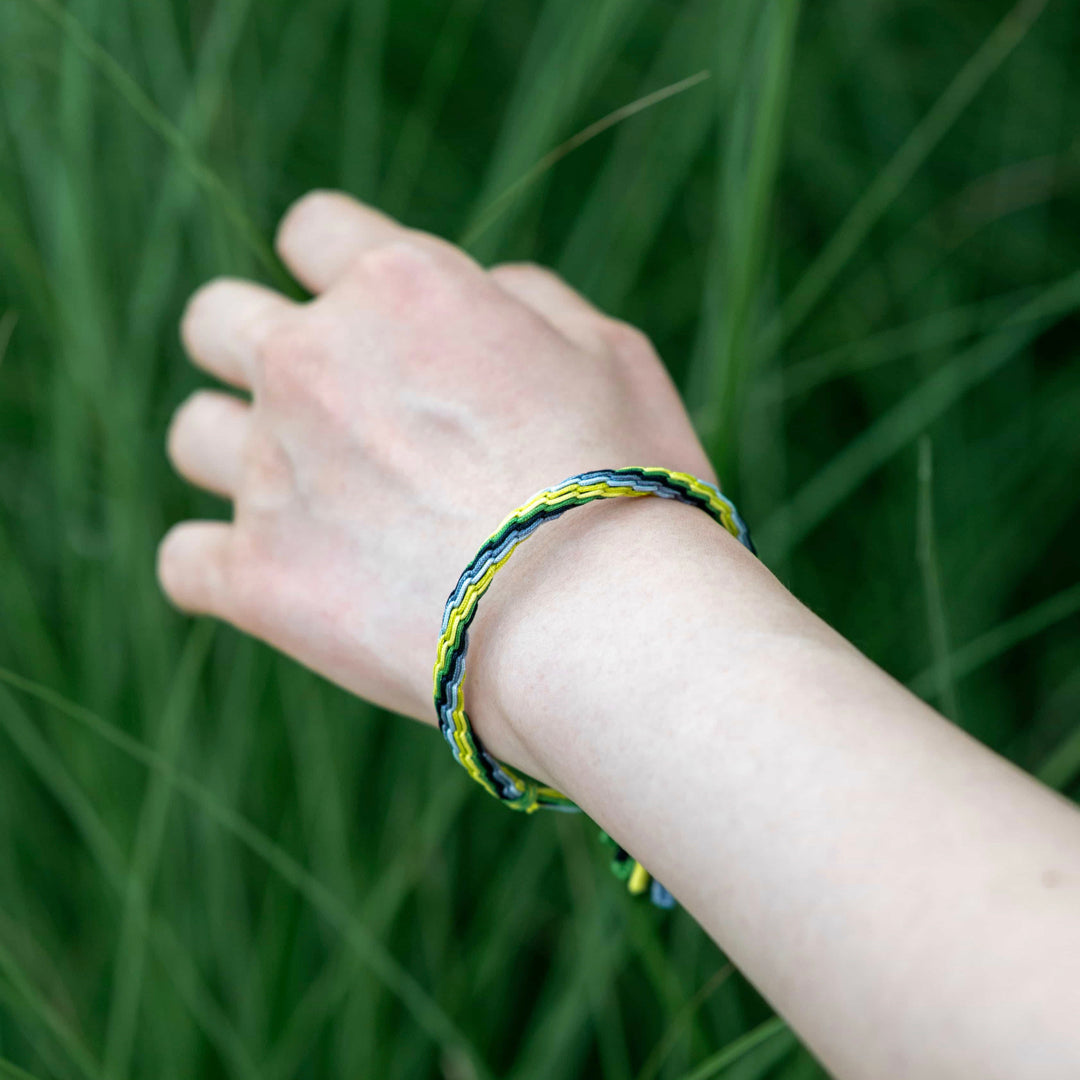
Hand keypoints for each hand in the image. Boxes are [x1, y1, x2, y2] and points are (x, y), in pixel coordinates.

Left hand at [159, 191, 713, 723]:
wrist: (601, 628)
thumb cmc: (625, 484)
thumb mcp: (610, 352)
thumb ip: (526, 298)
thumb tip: (478, 289)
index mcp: (399, 286)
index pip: (312, 228)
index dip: (338, 267)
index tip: (368, 318)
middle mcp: (313, 361)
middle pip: (214, 321)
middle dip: (256, 349)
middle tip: (324, 409)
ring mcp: (273, 471)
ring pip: (192, 435)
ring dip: (238, 456)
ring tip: (313, 503)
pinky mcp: (256, 578)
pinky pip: (182, 560)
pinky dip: (222, 568)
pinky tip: (281, 580)